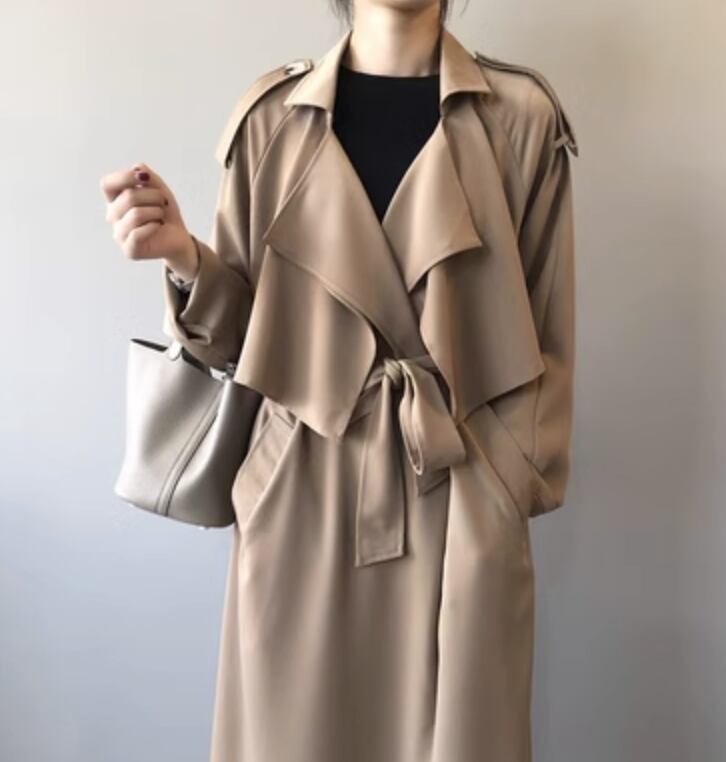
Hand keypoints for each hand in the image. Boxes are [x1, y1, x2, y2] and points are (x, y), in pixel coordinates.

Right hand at [99, 162, 198, 279]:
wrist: (179, 237)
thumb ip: (148, 177)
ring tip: (161, 217)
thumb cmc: (165, 213)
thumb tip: (137, 169)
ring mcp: (119, 235)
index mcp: (115, 200)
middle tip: (163, 202)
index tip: (144, 178)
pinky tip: (158, 227)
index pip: (107, 184)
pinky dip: (154, 226)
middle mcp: (113, 217)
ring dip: (157, 212)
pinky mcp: (129, 250)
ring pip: (136, 214)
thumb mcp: (159, 189)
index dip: (124, 177)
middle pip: (128, 197)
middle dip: (153, 196)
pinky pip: (138, 233)